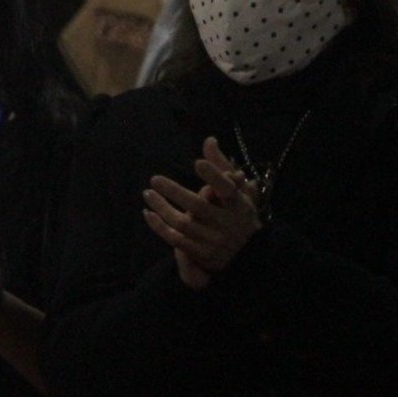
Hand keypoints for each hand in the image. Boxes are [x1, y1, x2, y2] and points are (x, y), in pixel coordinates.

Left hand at [143, 137, 260, 286]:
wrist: (249, 256)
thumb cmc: (239, 214)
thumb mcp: (238, 191)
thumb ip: (221, 166)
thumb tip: (208, 140)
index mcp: (238, 205)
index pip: (227, 190)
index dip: (214, 177)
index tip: (197, 162)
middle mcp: (226, 223)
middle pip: (198, 207)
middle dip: (175, 192)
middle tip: (154, 179)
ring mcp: (213, 241)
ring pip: (183, 223)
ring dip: (162, 208)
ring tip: (147, 193)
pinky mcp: (201, 254)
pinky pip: (175, 239)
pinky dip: (160, 227)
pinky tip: (148, 213)